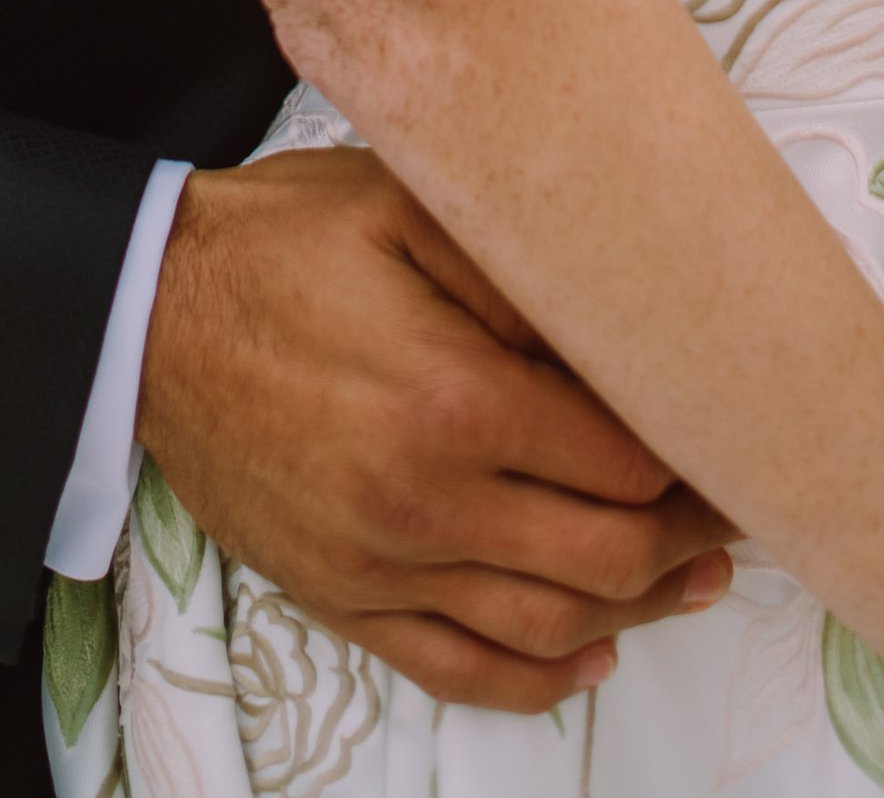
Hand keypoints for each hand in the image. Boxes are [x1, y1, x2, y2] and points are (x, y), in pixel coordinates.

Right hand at [135, 146, 734, 712]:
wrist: (147, 314)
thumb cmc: (284, 244)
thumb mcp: (410, 208)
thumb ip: (521, 269)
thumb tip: (621, 328)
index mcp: (456, 397)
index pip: (625, 458)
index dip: (699, 452)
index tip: (736, 430)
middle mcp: (425, 501)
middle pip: (607, 553)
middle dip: (691, 535)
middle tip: (736, 502)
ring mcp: (380, 564)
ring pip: (548, 624)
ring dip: (637, 609)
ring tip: (692, 576)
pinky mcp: (340, 598)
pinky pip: (458, 669)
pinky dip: (537, 676)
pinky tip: (588, 652)